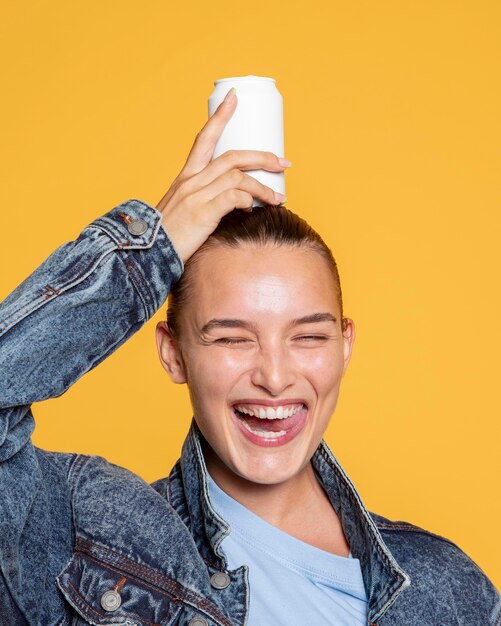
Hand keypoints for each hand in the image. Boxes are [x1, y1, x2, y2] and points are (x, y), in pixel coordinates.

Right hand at [156, 88, 290, 262]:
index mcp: (185, 177)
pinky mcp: (203, 213)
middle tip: (283, 162)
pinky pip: (234, 197)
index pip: (204, 138)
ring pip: (238, 177)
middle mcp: (191, 181)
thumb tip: (233, 204)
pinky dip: (249, 200)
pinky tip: (254, 209)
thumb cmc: (168, 237)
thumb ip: (203, 201)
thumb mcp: (182, 211)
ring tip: (278, 198)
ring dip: (263, 187)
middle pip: (232, 157)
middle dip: (262, 157)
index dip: (220, 117)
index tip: (235, 99)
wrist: (147, 254)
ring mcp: (196, 196)